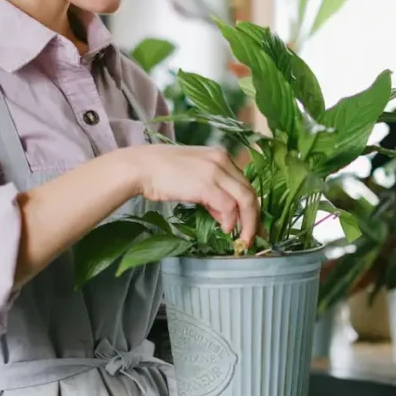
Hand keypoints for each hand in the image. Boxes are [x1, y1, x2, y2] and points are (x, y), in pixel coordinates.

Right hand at [122, 144, 259, 249]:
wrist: (141, 167)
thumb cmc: (162, 173)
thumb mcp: (194, 177)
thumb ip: (212, 192)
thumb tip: (225, 215)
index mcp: (220, 156)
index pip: (245, 184)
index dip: (251, 207)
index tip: (253, 225)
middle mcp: (222, 160)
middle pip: (250, 192)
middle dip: (255, 218)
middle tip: (254, 237)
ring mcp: (215, 171)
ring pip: (246, 200)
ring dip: (247, 223)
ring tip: (243, 239)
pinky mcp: (207, 185)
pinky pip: (229, 206)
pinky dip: (231, 221)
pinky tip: (225, 229)